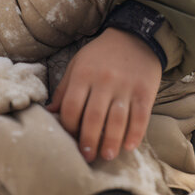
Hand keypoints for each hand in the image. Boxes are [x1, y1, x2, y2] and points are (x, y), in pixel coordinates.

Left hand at [46, 28, 161, 162]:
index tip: (70, 140)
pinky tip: (129, 146)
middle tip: (87, 157)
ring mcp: (125, 86)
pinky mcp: (144, 91)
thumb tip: (50, 113)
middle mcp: (104, 81)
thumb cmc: (100, 55)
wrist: (135, 37)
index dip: (68, 126)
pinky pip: (140, 116)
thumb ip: (64, 89)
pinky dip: (135, 133)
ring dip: (111, 141)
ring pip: (117, 119)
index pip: (72, 106)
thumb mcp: (77, 65)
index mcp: (83, 74)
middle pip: (93, 116)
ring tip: (107, 156)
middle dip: (89, 140)